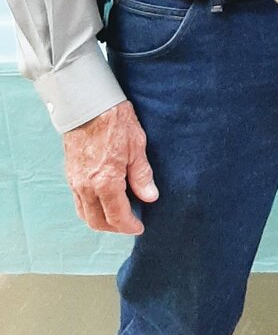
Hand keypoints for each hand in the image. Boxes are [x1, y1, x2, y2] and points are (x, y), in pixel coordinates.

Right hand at [62, 99, 157, 233]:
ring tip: (117, 216)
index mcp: (105, 182)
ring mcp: (75, 182)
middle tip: (129, 224)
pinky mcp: (70, 175)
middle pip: (97, 221)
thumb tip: (150, 197)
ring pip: (84, 214)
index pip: (117, 216)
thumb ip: (142, 175)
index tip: (139, 227)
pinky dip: (90, 209)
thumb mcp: (137, 146)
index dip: (129, 226)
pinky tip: (102, 201)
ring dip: (100, 221)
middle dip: (114, 228)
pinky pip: (78, 202)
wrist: (88, 105)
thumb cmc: (115, 122)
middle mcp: (86, 187)